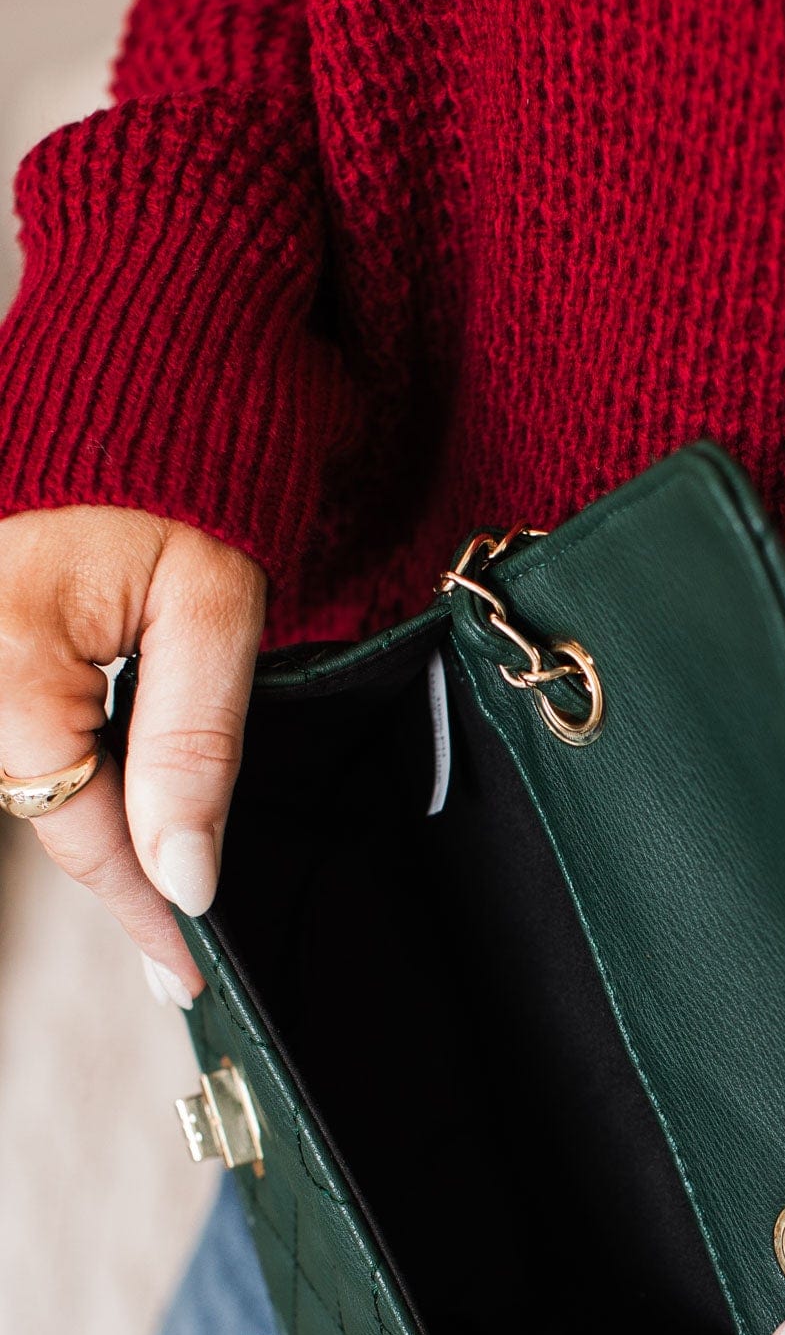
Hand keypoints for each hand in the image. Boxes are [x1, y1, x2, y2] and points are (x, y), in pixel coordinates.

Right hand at [0, 506, 265, 1001]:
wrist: (148, 359)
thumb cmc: (190, 466)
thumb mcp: (214, 606)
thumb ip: (191, 743)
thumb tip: (181, 874)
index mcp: (9, 654)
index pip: (77, 825)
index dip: (139, 906)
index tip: (187, 975)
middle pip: (45, 805)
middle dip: (116, 876)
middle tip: (179, 954)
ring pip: (32, 771)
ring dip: (96, 825)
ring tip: (161, 891)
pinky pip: (25, 723)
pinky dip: (76, 769)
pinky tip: (124, 806)